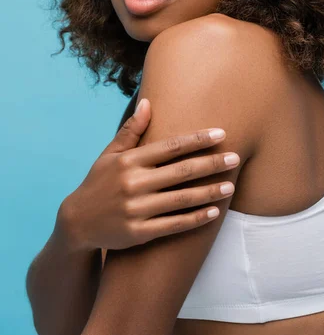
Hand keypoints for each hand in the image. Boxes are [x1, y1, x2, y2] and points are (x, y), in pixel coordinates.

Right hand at [58, 98, 238, 250]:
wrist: (77, 223)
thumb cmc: (99, 183)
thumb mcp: (109, 154)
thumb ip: (131, 130)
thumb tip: (147, 102)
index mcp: (129, 161)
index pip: (170, 146)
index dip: (197, 139)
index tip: (221, 133)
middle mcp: (133, 183)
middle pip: (181, 172)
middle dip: (211, 164)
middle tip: (236, 158)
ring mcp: (136, 209)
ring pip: (181, 199)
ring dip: (209, 192)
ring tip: (231, 186)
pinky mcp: (139, 233)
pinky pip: (174, 225)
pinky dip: (196, 219)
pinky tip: (214, 212)